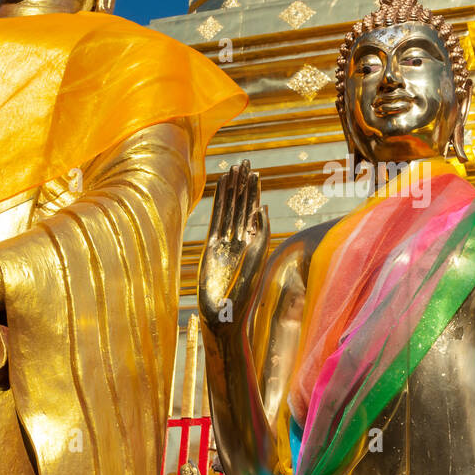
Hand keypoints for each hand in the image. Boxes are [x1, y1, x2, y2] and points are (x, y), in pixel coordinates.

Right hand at [199, 160, 268, 332]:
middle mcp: (241, 239)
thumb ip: (261, 234)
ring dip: (230, 190)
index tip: (254, 172)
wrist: (223, 312)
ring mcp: (225, 241)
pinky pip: (215, 219)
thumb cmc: (243, 292)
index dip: (253, 191)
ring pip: (228, 209)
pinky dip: (217, 204)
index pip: (254, 210)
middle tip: (243, 161)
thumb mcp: (256, 260)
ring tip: (231, 169)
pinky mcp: (211, 246)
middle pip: (241, 205)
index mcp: (255, 242)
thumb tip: (263, 208)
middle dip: (242, 184)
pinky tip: (218, 190)